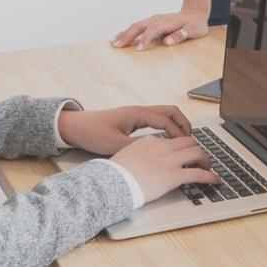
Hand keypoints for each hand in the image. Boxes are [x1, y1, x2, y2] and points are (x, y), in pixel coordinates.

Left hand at [58, 105, 192, 155]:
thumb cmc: (92, 132)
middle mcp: (139, 111)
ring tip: (183, 140)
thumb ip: (136, 149)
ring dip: (176, 124)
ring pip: (165, 114)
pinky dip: (167, 127)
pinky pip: (157, 119)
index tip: (186, 146)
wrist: (75, 126)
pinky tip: (167, 140)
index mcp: (137, 114)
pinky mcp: (132, 119)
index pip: (166, 120)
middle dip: (184, 124)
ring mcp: (136, 114)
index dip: (178, 133)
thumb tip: (154, 155)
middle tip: (191, 140)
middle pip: (171, 111)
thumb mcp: (114, 145)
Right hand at [108, 134, 219, 203]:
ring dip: (206, 160)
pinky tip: (215, 180)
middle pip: (188, 142)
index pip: (172, 140)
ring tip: (208, 167)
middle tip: (200, 158)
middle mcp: (162, 147)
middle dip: (197, 149)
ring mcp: (169, 161)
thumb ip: (139, 154)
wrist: (110, 184)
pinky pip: (199, 174)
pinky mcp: (174, 176)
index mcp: (150, 141)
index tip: (184, 154)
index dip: (181, 147)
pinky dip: (210, 176)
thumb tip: (144, 160)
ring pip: (197, 153)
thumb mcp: (126, 156)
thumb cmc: (114, 175)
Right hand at [113, 7, 208, 51]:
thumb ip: (182, 35)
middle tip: (116, 45)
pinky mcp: (152, 22)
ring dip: (124, 33)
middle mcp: (157, 19)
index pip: (153, 30)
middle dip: (127, 36)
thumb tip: (168, 42)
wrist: (195, 12)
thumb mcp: (194, 30)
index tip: (139, 49)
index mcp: (167, 22)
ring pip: (136, 25)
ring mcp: (153, 20)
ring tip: (112, 42)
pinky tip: (120, 37)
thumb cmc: (195, 23)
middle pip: (139, 26)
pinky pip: (137, 27)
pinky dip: (127, 31)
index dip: (145, 39)